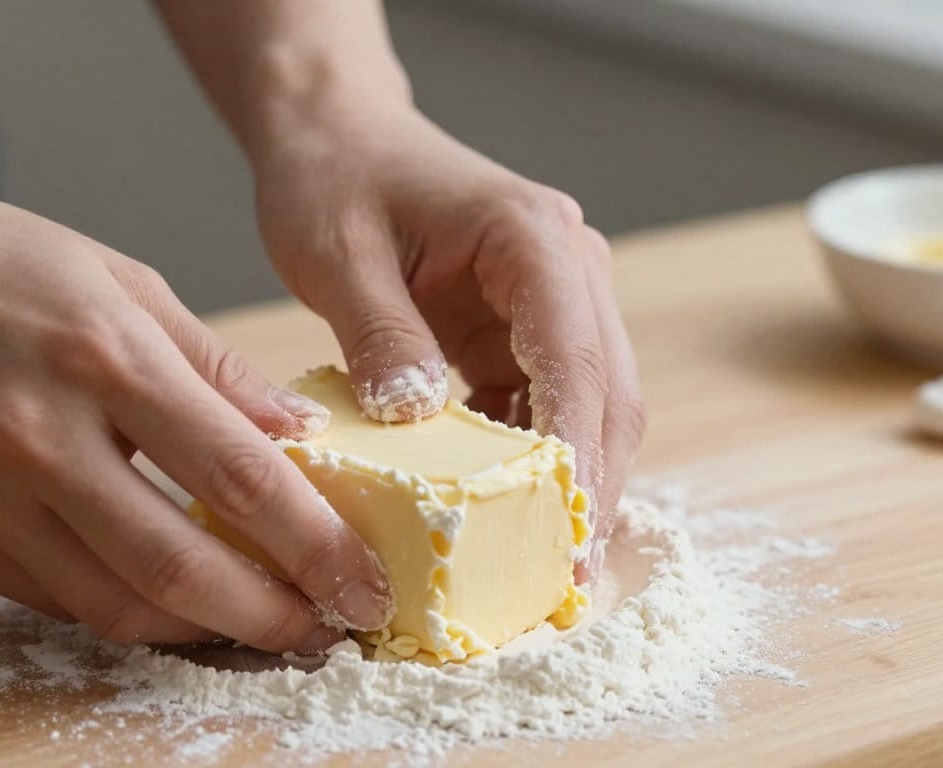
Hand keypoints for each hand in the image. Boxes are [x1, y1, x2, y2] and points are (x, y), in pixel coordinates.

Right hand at [0, 182, 390, 650]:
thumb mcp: (122, 280)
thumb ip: (214, 368)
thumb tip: (298, 436)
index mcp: (101, 355)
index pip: (235, 475)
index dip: (315, 544)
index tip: (363, 581)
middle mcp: (39, 437)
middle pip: (180, 568)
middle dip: (272, 616)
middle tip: (326, 629)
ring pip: (116, 607)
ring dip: (203, 631)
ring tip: (260, 624)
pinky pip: (56, 599)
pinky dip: (125, 609)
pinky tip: (171, 600)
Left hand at [253, 106, 644, 581]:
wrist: (338, 137)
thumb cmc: (335, 178)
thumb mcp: (338, 256)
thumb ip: (380, 338)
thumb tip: (415, 424)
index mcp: (532, 239)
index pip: (576, 359)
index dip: (576, 454)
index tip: (563, 534)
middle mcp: (566, 268)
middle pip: (607, 393)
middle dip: (589, 487)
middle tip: (562, 582)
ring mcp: (552, 300)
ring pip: (588, 407)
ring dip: (567, 484)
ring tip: (536, 568)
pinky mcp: (523, 329)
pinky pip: (542, 405)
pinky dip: (528, 462)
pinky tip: (498, 515)